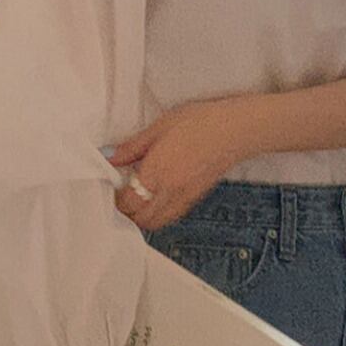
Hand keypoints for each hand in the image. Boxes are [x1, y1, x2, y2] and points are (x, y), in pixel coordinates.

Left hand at [107, 96, 252, 230]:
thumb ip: (133, 147)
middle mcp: (169, 191)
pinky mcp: (196, 197)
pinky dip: (160, 214)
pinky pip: (172, 216)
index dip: (116, 199)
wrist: (235, 130)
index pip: (128, 202)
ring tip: (138, 198)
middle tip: (121, 196)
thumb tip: (111, 158)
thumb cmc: (199, 122)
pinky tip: (158, 197)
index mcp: (156, 172)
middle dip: (127, 212)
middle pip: (140, 219)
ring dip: (143, 216)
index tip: (112, 187)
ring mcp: (185, 197)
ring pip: (156, 223)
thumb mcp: (160, 127)